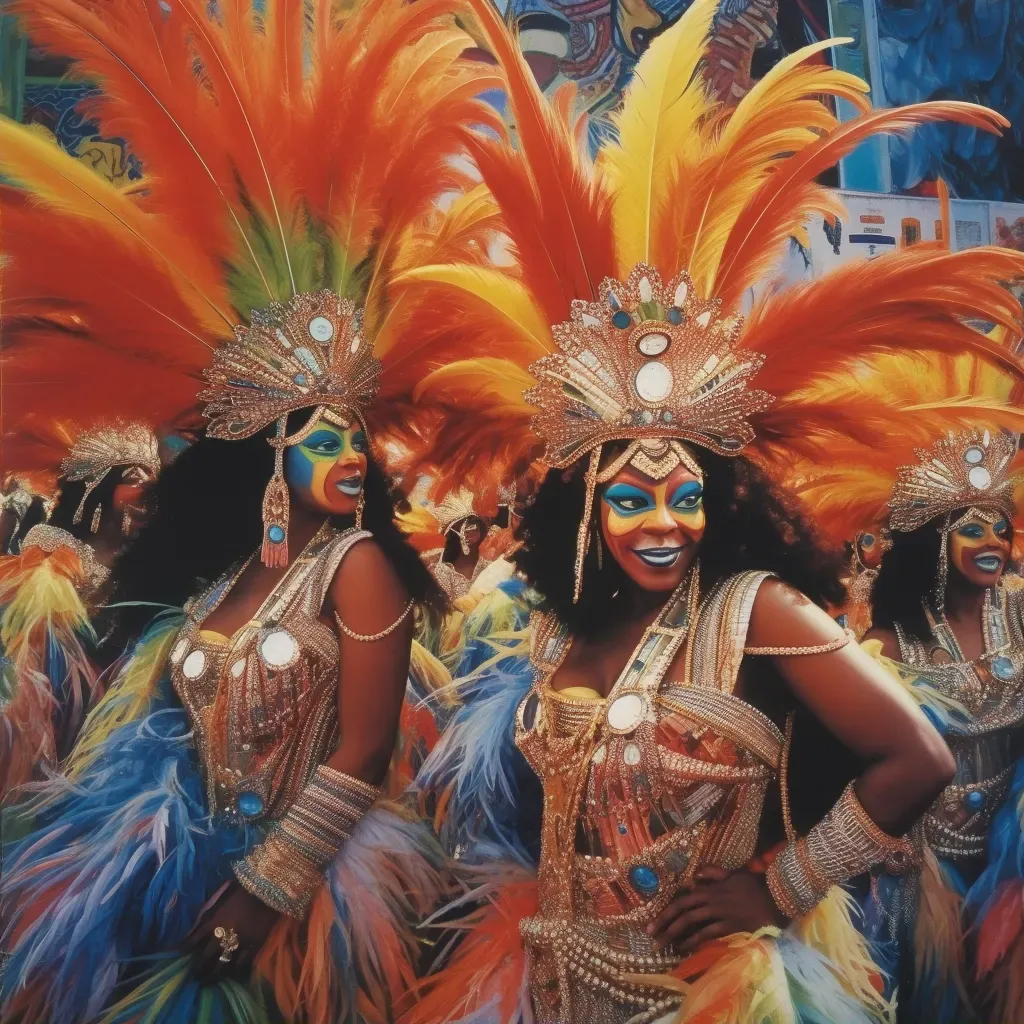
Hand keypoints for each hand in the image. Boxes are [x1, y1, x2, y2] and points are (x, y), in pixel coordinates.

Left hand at [184, 881, 280, 982]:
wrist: (268, 885)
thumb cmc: (243, 888)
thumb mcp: (221, 897)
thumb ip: (210, 913)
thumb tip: (199, 926)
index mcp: (213, 919)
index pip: (193, 939)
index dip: (185, 950)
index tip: (181, 957)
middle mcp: (223, 933)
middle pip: (205, 957)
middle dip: (198, 969)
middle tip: (194, 978)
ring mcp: (239, 940)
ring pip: (222, 964)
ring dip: (214, 975)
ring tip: (209, 982)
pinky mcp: (254, 944)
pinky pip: (242, 963)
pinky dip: (234, 970)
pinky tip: (231, 974)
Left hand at [647, 867, 786, 953]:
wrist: (775, 898)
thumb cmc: (753, 886)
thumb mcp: (732, 874)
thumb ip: (712, 873)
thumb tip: (693, 877)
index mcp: (710, 889)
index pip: (682, 900)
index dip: (666, 911)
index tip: (651, 922)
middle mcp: (711, 900)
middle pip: (682, 911)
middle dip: (664, 924)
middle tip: (650, 936)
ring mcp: (720, 913)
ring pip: (691, 923)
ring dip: (675, 934)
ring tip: (662, 945)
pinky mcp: (730, 925)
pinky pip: (708, 934)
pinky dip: (694, 940)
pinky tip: (684, 947)